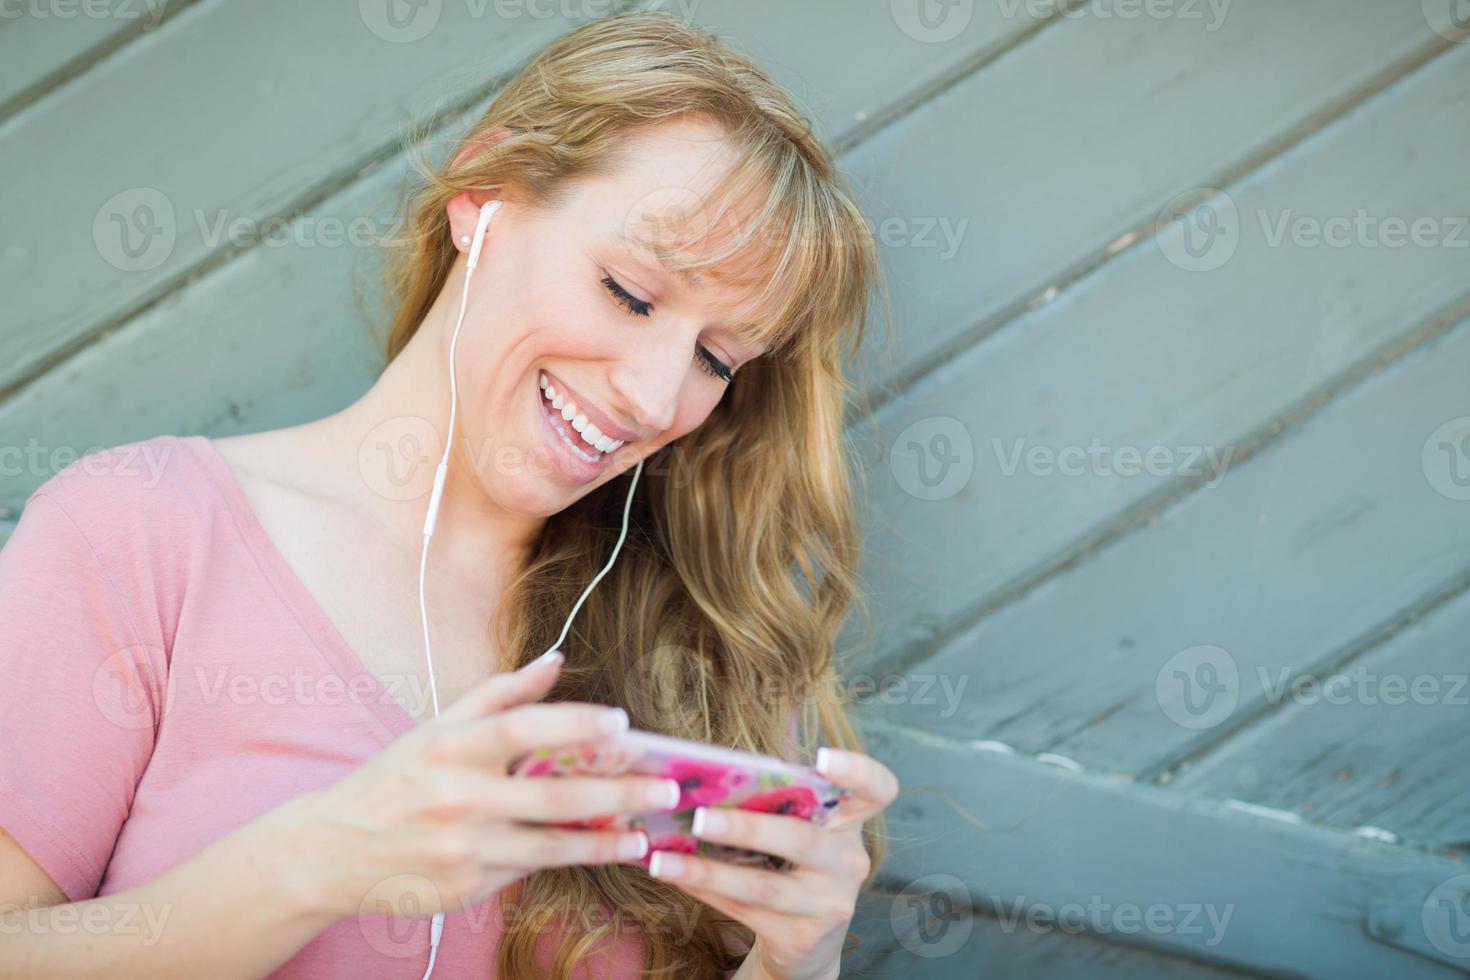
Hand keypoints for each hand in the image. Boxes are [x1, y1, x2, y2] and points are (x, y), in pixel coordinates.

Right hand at [278, 652, 681, 920]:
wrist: (332, 850)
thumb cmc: (395, 778)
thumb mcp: (438, 726)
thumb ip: (500, 693)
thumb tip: (557, 659)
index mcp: (451, 747)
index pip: (523, 729)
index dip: (576, 725)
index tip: (624, 726)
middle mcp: (458, 797)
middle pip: (554, 794)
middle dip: (619, 791)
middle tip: (665, 787)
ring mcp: (463, 847)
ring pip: (552, 843)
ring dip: (607, 838)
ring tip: (647, 832)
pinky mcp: (466, 886)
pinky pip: (529, 869)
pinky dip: (570, 858)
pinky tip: (603, 849)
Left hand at [647, 747, 899, 979]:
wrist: (806, 941)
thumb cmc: (792, 865)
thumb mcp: (798, 831)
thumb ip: (774, 803)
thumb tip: (705, 777)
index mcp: (850, 822)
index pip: (877, 790)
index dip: (856, 771)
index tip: (821, 757)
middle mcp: (849, 863)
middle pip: (801, 840)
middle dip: (747, 828)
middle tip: (699, 818)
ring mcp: (830, 904)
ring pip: (765, 887)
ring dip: (709, 872)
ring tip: (664, 859)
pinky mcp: (803, 938)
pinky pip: (746, 912)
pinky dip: (706, 891)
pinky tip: (675, 876)